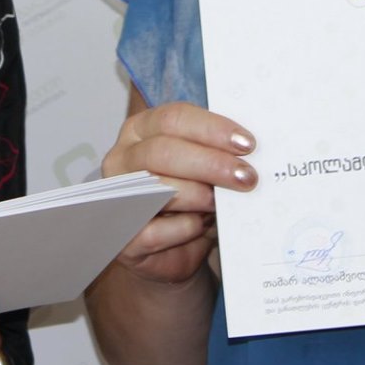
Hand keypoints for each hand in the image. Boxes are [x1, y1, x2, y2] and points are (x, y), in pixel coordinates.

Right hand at [102, 99, 255, 286]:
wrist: (174, 245)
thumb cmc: (191, 196)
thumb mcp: (202, 165)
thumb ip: (216, 151)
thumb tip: (247, 149)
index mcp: (141, 130)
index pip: (172, 118)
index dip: (211, 129)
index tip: (246, 144)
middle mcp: (123, 158)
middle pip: (163, 151)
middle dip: (210, 164)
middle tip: (246, 177)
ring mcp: (117, 197)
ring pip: (158, 190)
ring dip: (199, 197)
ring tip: (222, 205)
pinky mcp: (123, 237)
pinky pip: (156, 231)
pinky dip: (186, 228)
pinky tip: (201, 227)